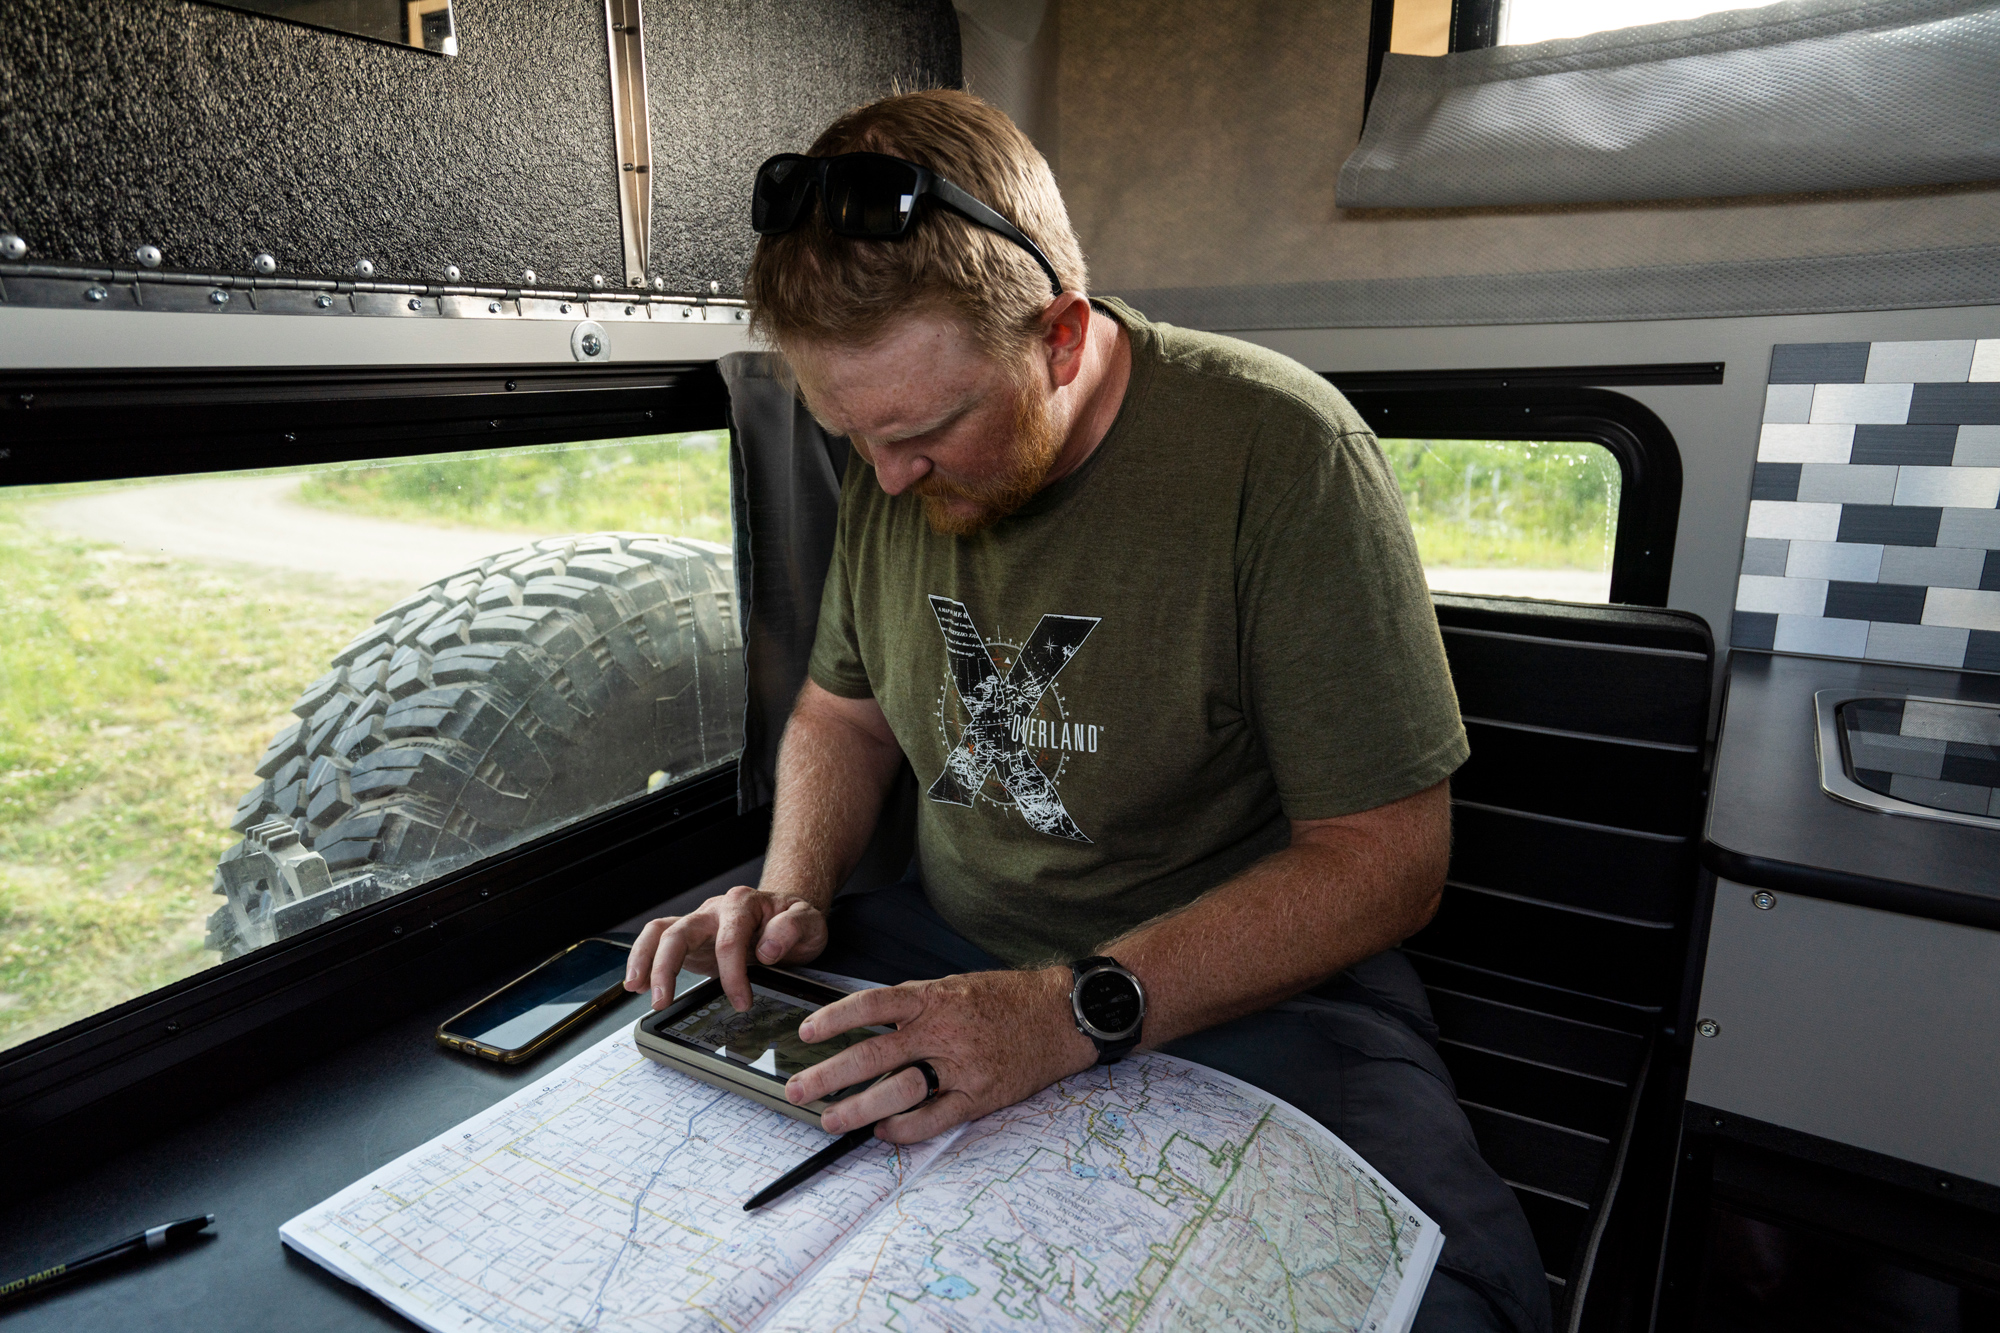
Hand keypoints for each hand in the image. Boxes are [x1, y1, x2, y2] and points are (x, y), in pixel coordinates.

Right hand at [623, 885, 826, 1011]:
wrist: (789, 916)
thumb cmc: (796, 919)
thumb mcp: (810, 922)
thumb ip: (793, 929)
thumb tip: (767, 949)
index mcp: (743, 904)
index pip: (729, 939)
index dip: (732, 974)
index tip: (742, 1002)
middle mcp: (715, 910)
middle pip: (680, 931)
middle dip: (666, 967)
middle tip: (662, 1001)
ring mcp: (700, 923)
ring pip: (660, 932)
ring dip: (644, 959)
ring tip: (636, 989)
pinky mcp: (692, 938)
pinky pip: (659, 940)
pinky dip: (644, 959)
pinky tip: (638, 984)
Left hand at [783, 968, 1097, 1143]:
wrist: (1060, 1015)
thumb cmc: (1004, 999)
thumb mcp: (954, 987)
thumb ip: (913, 1005)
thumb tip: (863, 1024)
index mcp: (935, 997)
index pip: (874, 1005)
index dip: (835, 1018)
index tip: (805, 1033)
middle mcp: (944, 1030)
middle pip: (875, 1054)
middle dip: (829, 1075)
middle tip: (797, 1090)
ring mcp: (962, 1066)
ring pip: (899, 1091)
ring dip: (858, 1108)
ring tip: (830, 1119)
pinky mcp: (979, 1095)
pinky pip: (934, 1119)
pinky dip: (904, 1128)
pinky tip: (881, 1132)